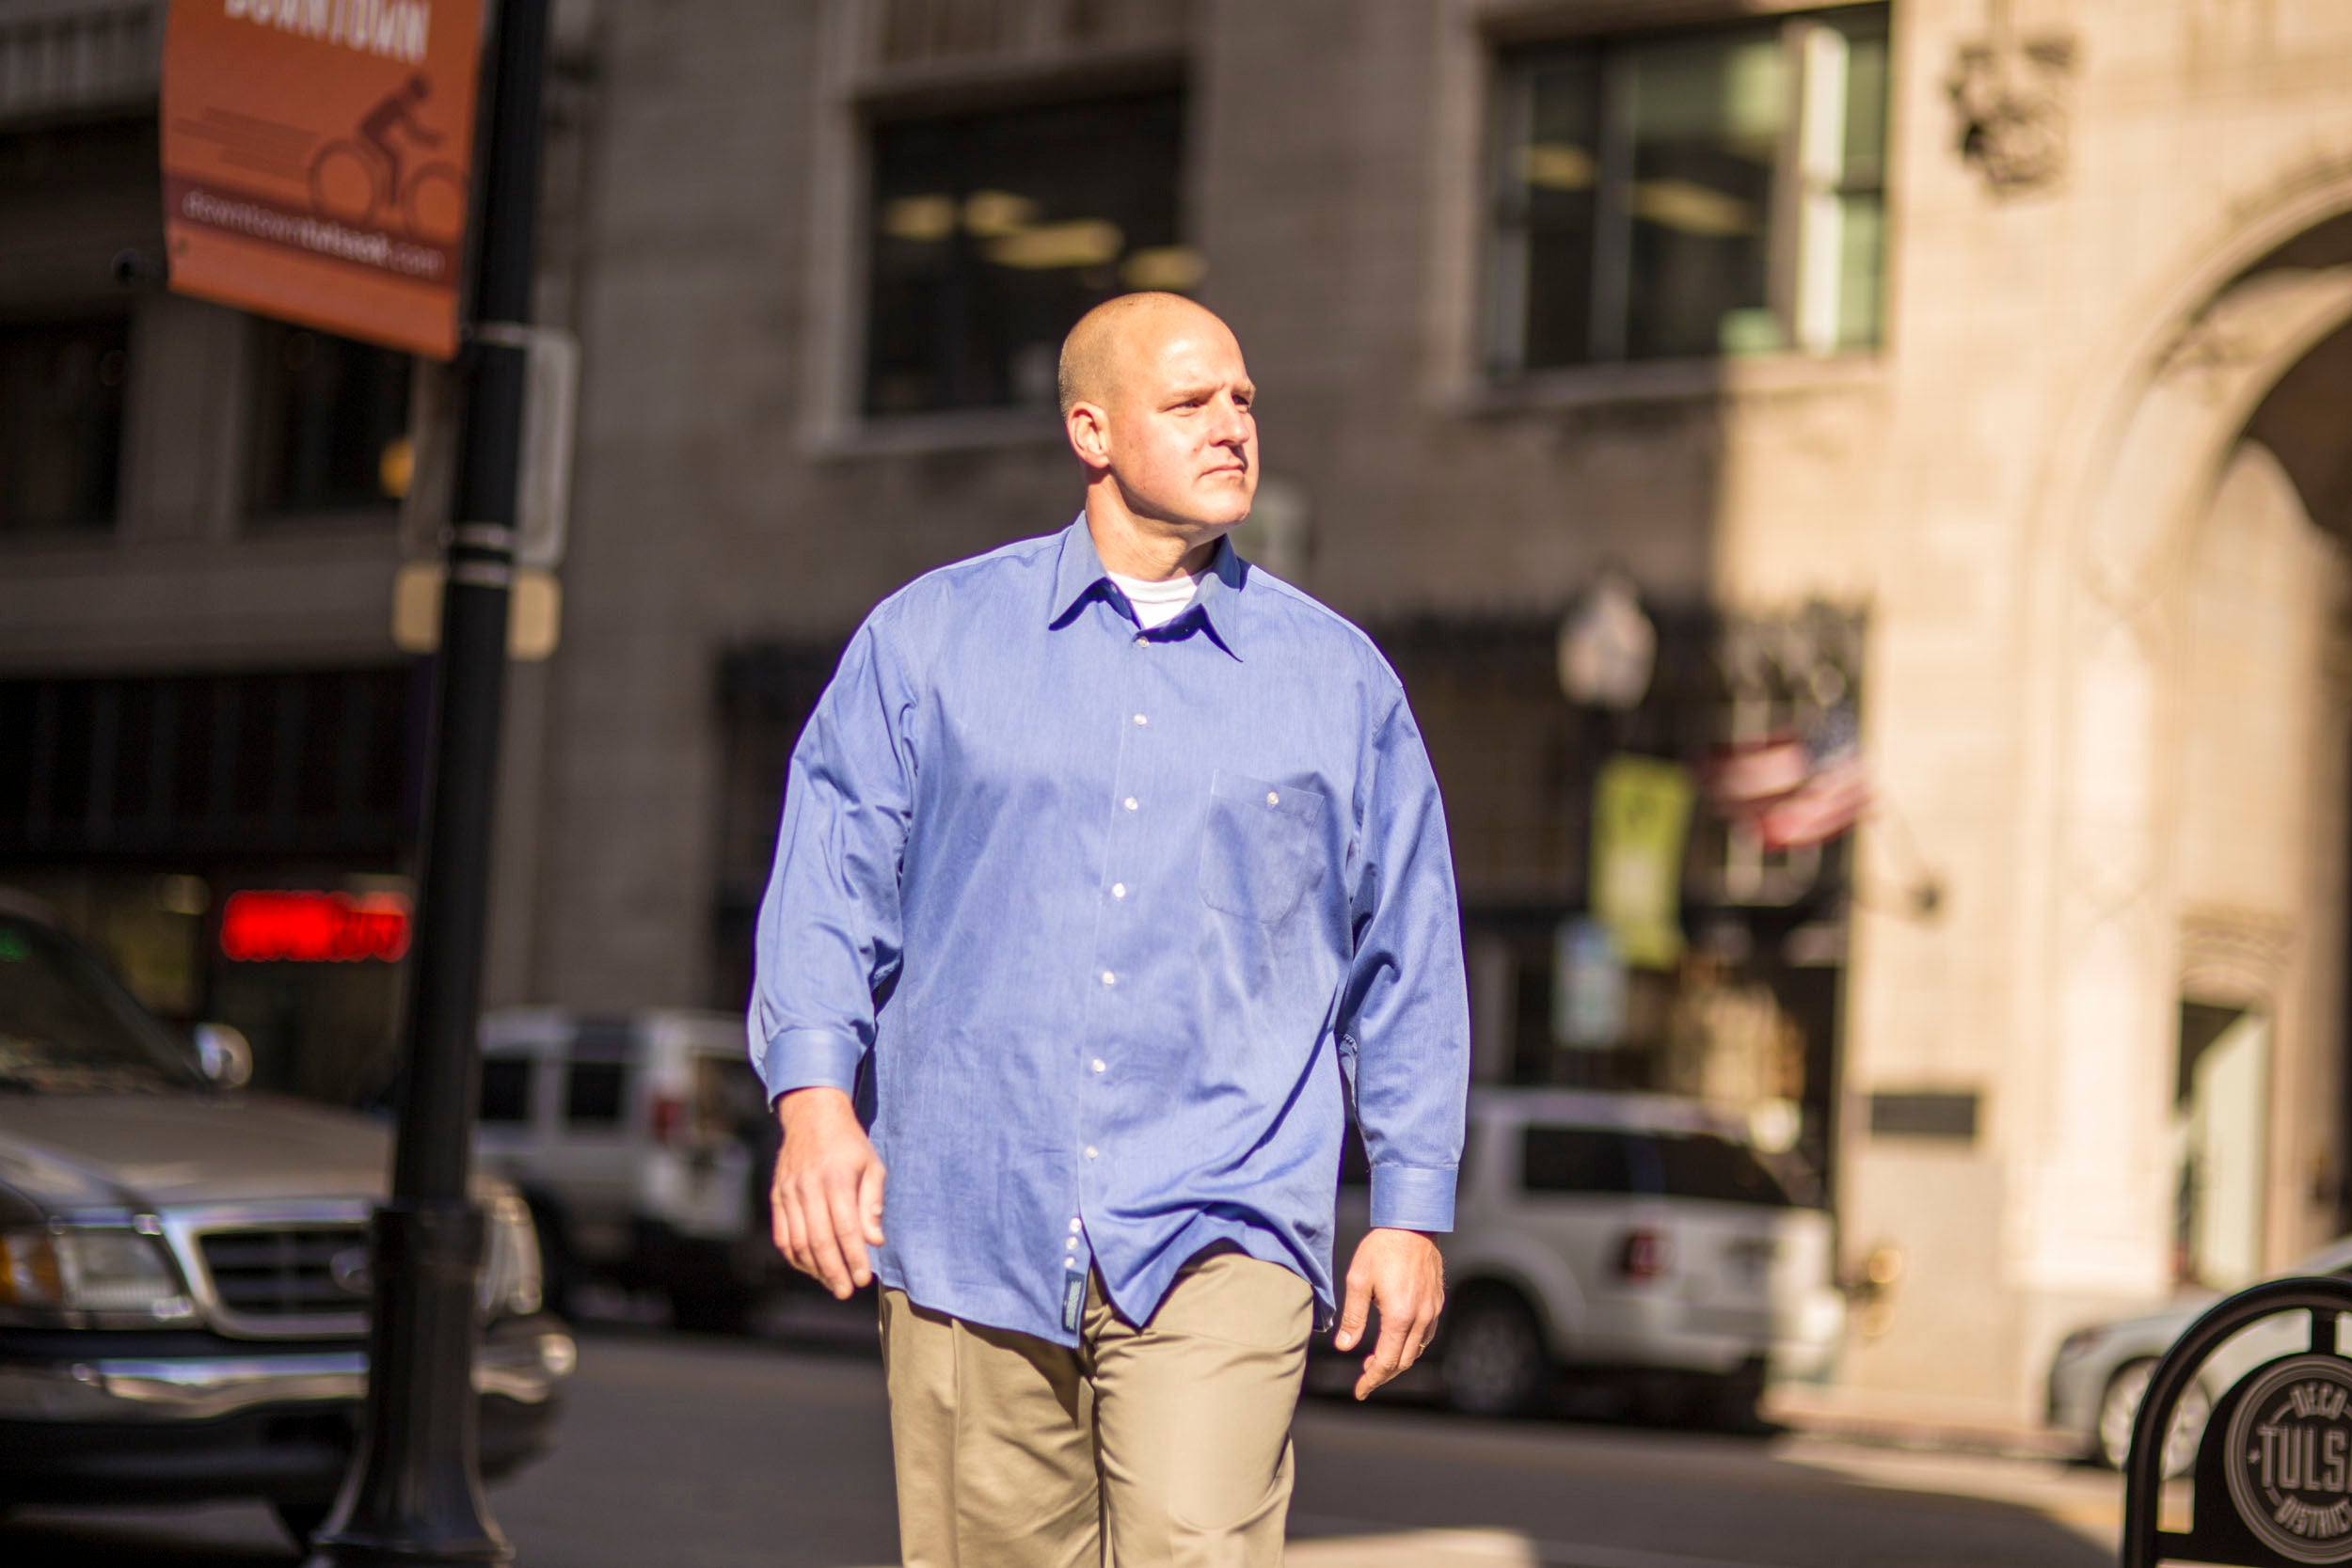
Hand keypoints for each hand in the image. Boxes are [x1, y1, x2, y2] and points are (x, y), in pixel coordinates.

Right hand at [769, 1087, 885, 1298]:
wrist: (811, 1115)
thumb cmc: (849, 1144)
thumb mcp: (871, 1165)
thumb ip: (872, 1203)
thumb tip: (875, 1240)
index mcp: (836, 1179)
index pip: (846, 1228)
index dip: (854, 1257)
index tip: (863, 1279)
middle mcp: (809, 1187)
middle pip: (819, 1241)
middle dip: (834, 1271)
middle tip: (846, 1291)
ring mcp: (789, 1192)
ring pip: (798, 1242)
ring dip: (814, 1269)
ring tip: (831, 1283)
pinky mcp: (777, 1196)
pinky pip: (782, 1235)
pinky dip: (794, 1256)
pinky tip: (810, 1267)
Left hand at [1332, 1227, 1444, 1399]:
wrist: (1413, 1225)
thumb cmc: (1382, 1249)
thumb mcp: (1359, 1280)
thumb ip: (1353, 1317)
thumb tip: (1345, 1346)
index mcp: (1400, 1317)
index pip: (1385, 1361)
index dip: (1371, 1380)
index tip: (1359, 1391)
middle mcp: (1420, 1319)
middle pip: (1403, 1362)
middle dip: (1383, 1375)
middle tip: (1364, 1381)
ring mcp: (1432, 1311)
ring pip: (1416, 1351)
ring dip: (1397, 1362)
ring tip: (1376, 1362)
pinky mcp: (1436, 1303)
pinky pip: (1426, 1335)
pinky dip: (1410, 1346)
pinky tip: (1396, 1341)